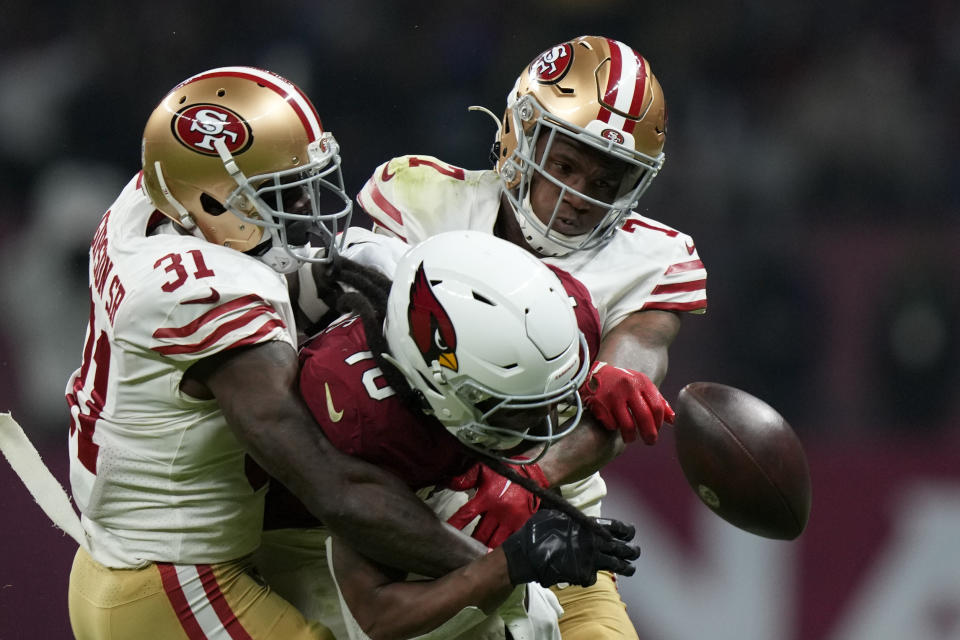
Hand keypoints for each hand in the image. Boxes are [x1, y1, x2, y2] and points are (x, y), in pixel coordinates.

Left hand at [445, 461, 548, 547]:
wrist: (533, 473)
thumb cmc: (507, 471)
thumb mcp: (484, 468)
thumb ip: (466, 478)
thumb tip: (448, 483)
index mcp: (487, 497)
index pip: (466, 515)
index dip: (455, 524)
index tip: (445, 533)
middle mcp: (498, 511)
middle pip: (479, 534)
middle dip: (470, 542)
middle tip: (461, 549)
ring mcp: (511, 520)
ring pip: (494, 541)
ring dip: (484, 547)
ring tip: (476, 554)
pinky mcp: (522, 524)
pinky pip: (509, 541)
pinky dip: (500, 547)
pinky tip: (494, 552)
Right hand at [501, 510, 640, 586]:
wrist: (526, 553)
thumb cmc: (537, 529)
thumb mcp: (554, 511)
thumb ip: (568, 512)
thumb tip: (561, 493)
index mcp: (590, 525)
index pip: (618, 527)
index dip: (627, 530)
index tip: (631, 533)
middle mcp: (594, 542)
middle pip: (623, 548)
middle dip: (632, 551)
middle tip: (636, 552)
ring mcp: (590, 560)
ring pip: (616, 565)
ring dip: (626, 567)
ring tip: (630, 569)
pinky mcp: (583, 575)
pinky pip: (594, 577)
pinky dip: (593, 576)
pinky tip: (589, 574)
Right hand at [579, 361, 674, 444]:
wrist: (596, 373)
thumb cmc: (624, 382)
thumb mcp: (642, 385)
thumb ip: (658, 400)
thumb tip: (673, 420)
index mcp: (641, 382)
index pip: (656, 407)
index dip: (658, 423)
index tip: (657, 429)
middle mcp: (628, 387)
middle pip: (644, 417)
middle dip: (649, 434)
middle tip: (650, 442)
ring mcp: (612, 396)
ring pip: (628, 425)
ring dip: (631, 437)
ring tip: (630, 439)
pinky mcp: (599, 404)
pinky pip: (611, 424)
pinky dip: (614, 427)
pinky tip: (614, 424)